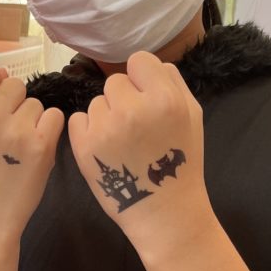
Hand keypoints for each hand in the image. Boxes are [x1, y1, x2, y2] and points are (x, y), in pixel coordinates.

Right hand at [0, 56, 64, 243]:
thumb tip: (3, 73)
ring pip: (36, 103)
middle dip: (14, 104)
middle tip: (4, 135)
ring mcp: (15, 129)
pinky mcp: (41, 144)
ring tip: (17, 149)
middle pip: (15, 84)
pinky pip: (55, 117)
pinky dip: (49, 132)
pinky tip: (34, 151)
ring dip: (31, 121)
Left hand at [68, 52, 208, 241]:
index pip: (139, 60)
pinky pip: (78, 119)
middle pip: (115, 82)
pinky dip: (88, 131)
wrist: (163, 210)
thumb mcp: (192, 115)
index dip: (141, 78)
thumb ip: (172, 82)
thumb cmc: (180, 161)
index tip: (145, 98)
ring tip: (122, 142)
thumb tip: (150, 66)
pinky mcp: (83, 145)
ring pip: (96, 102)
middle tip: (134, 127)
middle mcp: (133, 109)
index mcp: (164, 99)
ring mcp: (105, 127)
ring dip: (106, 116)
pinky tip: (104, 148)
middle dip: (123, 100)